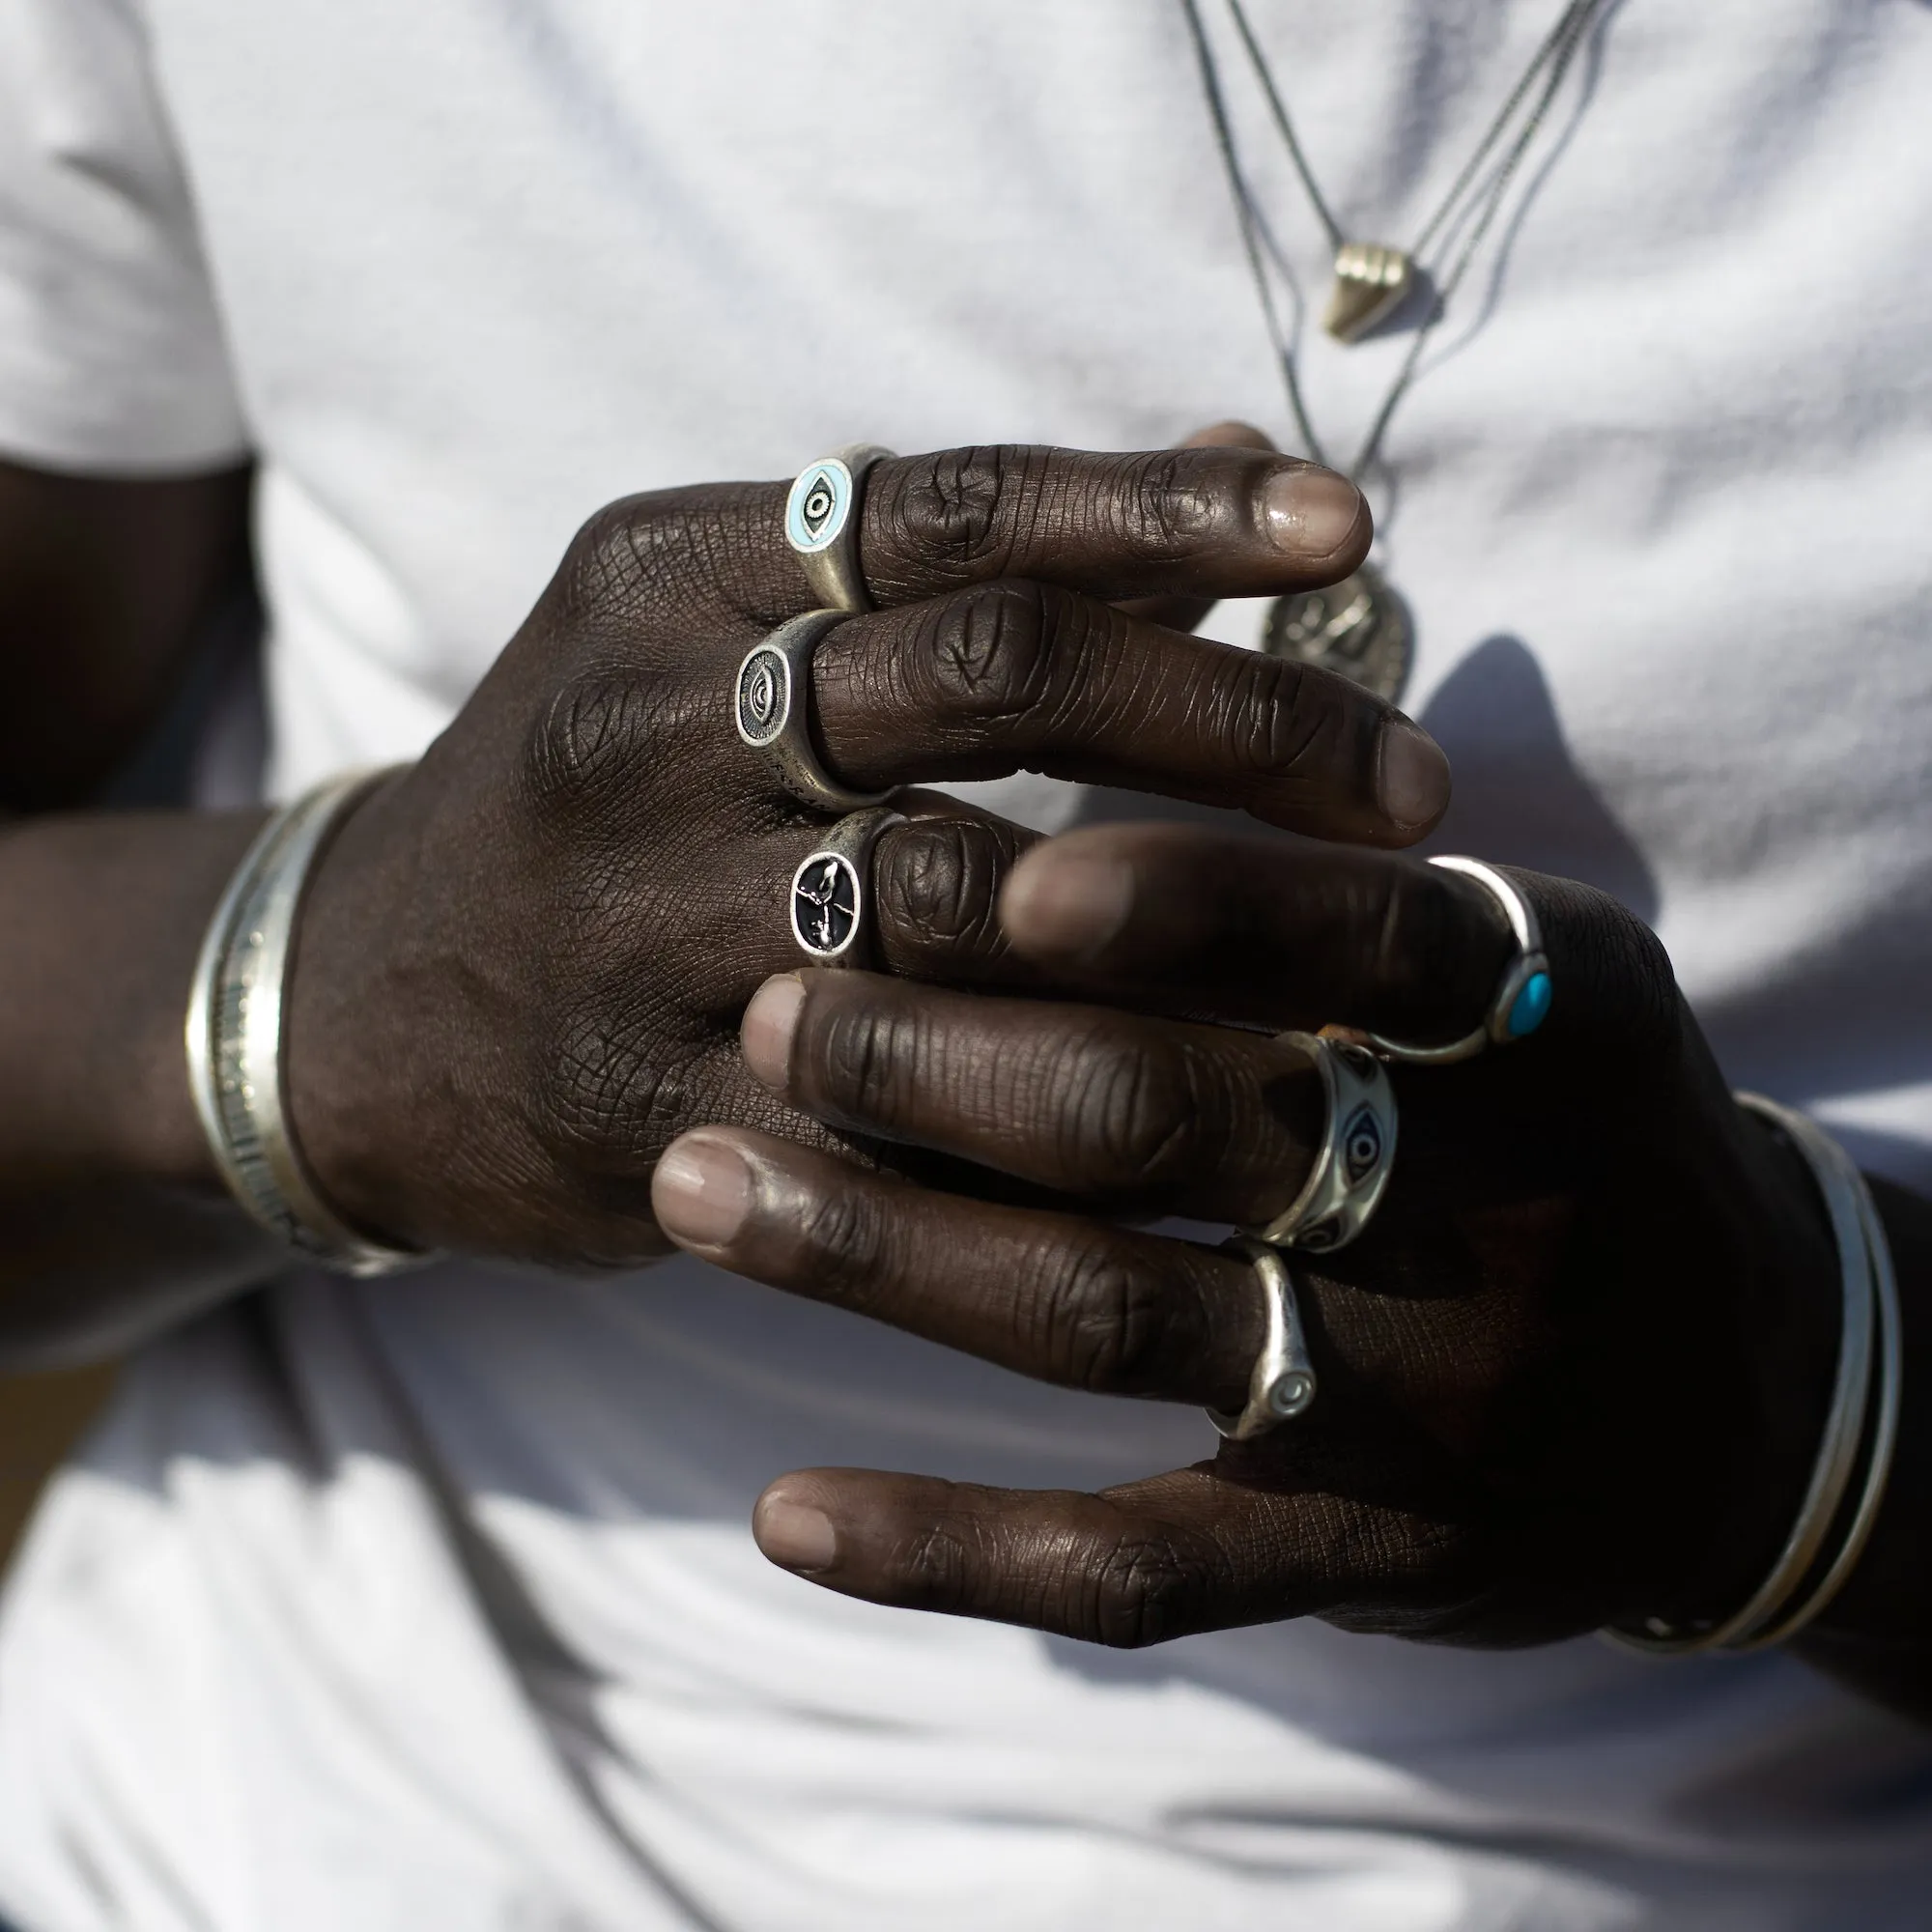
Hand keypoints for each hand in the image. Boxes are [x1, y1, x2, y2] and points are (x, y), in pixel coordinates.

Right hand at [285, 446, 1449, 1267]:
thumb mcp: (719, 627)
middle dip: (1229, 726)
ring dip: (1188, 928)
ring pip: (961, 906)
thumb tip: (1233, 472)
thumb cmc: (604, 797)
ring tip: (1360, 945)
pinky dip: (1075, 1113)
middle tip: (1411, 785)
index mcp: (668, 573)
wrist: (363, 1007)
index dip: (1164, 514)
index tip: (1345, 540)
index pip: (952, 509)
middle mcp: (645, 730)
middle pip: (986, 681)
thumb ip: (959, 561)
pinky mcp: (649, 1113)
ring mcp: (637, 929)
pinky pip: (906, 1114)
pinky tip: (1223, 1114)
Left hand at [652, 826, 1842, 1646]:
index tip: (962, 845)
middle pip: (1177, 1117)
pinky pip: (1131, 1569)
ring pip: (1110, 1318)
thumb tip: (1196, 515)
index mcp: (1547, 1014)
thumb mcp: (1525, 951)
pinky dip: (950, 1545)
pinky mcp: (1353, 1557)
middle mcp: (1497, 1208)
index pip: (1349, 928)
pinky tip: (785, 1515)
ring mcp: (1421, 1402)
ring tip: (697, 1189)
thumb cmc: (1567, 1116)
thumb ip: (1354, 816)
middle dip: (943, 1056)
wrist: (1733, 1399)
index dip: (1161, 890)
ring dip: (884, 1254)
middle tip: (770, 1004)